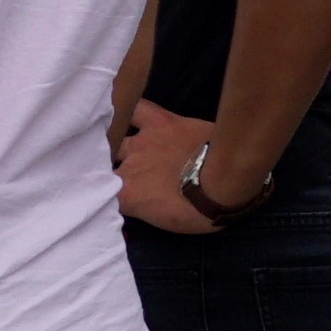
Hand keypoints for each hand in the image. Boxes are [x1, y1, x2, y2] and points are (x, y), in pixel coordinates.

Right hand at [115, 100, 227, 235]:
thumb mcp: (166, 221)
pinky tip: (123, 109)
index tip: (110, 198)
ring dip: (114, 144)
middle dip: (106, 170)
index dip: (106, 195)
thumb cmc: (201, 209)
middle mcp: (125, 167)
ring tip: (113, 143)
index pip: (104, 195)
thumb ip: (141, 207)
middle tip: (117, 173)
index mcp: (126, 195)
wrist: (226, 178)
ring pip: (114, 139)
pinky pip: (135, 109)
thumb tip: (132, 202)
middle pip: (105, 167)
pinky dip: (128, 110)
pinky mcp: (158, 121)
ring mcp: (140, 142)